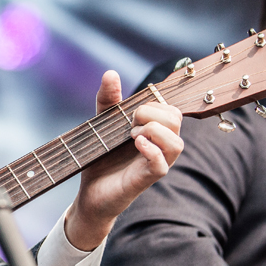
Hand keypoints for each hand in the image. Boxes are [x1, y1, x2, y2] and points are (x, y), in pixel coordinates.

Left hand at [64, 70, 183, 250]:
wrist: (89, 193)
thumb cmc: (102, 159)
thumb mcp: (102, 123)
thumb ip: (108, 99)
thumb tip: (110, 73)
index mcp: (155, 133)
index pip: (171, 110)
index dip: (154, 104)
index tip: (131, 112)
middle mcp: (160, 148)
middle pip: (177, 120)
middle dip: (152, 113)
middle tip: (130, 123)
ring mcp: (156, 164)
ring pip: (177, 143)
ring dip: (154, 131)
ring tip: (132, 135)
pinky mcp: (146, 180)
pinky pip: (162, 164)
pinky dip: (150, 150)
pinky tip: (135, 143)